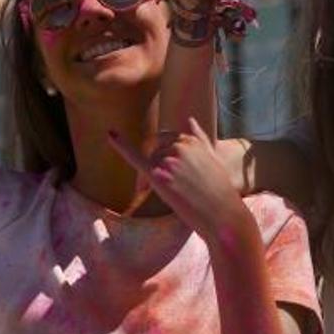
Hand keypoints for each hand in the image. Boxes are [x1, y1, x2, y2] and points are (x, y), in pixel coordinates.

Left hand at [107, 118, 250, 240]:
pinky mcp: (159, 178)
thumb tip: (189, 119)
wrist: (223, 214)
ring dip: (155, 178)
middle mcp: (179, 147)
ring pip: (150, 164)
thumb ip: (200, 137)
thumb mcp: (214, 158)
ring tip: (178, 194)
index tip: (171, 172)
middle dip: (157, 167)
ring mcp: (168, 161)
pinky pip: (136, 159)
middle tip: (174, 188)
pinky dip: (121, 146)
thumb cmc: (220, 189)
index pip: (166, 140)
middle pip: (155, 152)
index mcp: (191, 140)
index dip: (164, 156)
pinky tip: (110, 135)